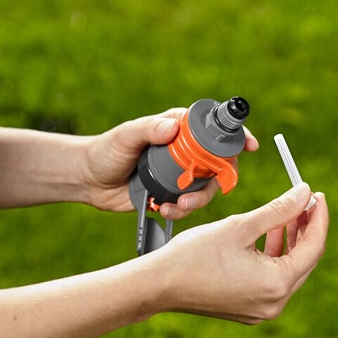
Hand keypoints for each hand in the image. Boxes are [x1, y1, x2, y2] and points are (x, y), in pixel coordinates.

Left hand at [82, 108, 258, 217]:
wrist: (88, 181)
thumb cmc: (106, 151)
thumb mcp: (126, 136)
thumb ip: (149, 128)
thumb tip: (173, 128)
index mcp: (180, 129)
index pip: (215, 129)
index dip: (237, 136)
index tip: (249, 145)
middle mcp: (186, 151)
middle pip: (220, 163)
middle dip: (220, 178)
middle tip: (207, 187)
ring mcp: (182, 174)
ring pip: (208, 188)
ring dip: (199, 200)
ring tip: (178, 205)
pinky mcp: (173, 194)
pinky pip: (190, 205)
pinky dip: (182, 210)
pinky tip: (164, 208)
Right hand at [144, 183, 328, 323]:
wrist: (158, 284)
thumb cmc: (195, 254)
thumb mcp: (241, 225)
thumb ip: (279, 209)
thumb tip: (306, 193)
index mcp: (276, 285)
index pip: (314, 247)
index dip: (319, 218)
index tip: (318, 195)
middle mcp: (274, 303)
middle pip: (305, 260)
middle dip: (307, 228)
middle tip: (305, 200)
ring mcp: (261, 309)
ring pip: (289, 269)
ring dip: (291, 240)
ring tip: (288, 212)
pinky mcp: (249, 308)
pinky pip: (272, 279)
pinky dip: (274, 255)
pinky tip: (270, 233)